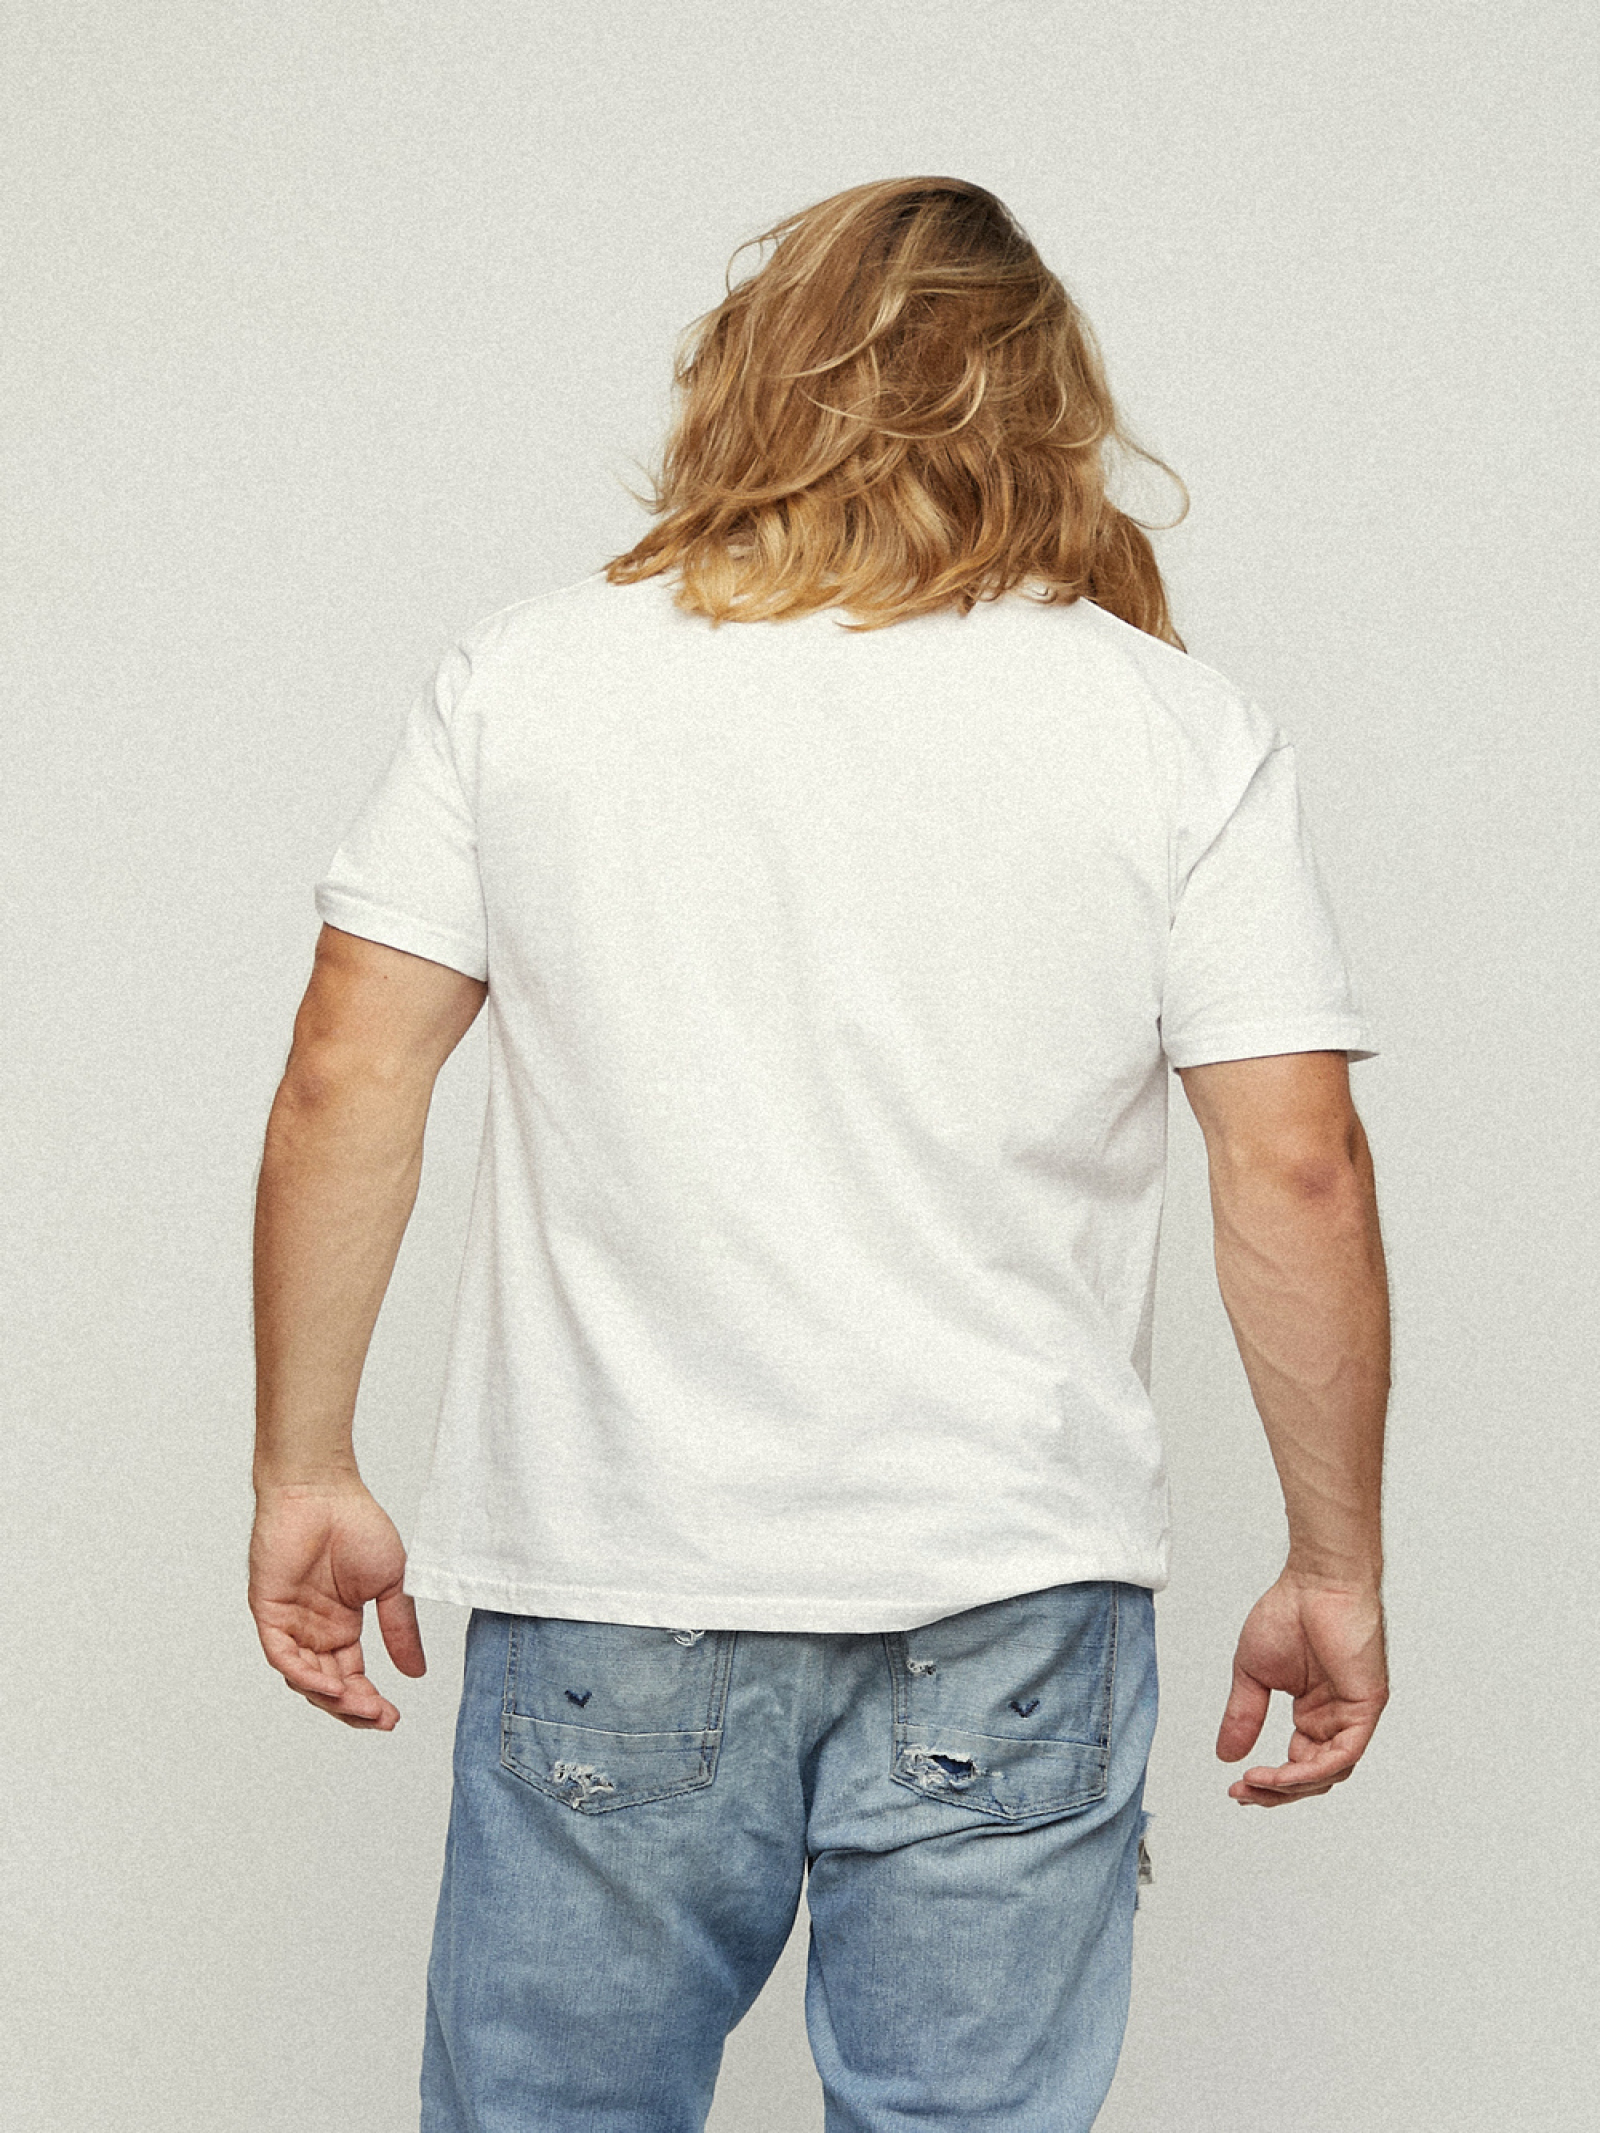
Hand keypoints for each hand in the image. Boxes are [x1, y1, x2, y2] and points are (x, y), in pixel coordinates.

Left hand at [248, 1476, 425, 1728]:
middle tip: (381, 1719)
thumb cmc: (356, 1523)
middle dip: (354, 1708)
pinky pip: (283, 1655)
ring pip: (305, 1677)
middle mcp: (313, 1630)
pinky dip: (305, 1675)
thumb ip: (400, 1628)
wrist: (322, 1489)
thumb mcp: (391, 1584)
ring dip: (332, 1698)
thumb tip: (415, 1673)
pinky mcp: (269, 1611)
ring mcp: (290, 1623)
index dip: (370, 1700)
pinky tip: (332, 1685)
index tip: (394, 1717)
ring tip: (363, 1707)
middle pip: (329, 1685)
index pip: (351, 1676)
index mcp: (340, 1624)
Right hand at [1218, 1568, 1387, 1804]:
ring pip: (1330, 1772)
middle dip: (1277, 1792)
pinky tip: (1283, 1773)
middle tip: (1244, 1794)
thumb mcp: (1253, 1674)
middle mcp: (1335, 1719)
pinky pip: (1344, 1754)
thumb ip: (1243, 1715)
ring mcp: (1352, 1715)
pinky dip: (1313, 1770)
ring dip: (1292, 1785)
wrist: (1316, 1582)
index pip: (1296, 1764)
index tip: (1237, 1787)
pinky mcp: (1366, 1708)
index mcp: (1313, 1713)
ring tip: (1257, 1783)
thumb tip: (1226, 1755)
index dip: (1268, 1783)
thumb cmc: (1289, 1613)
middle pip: (1313, 1777)